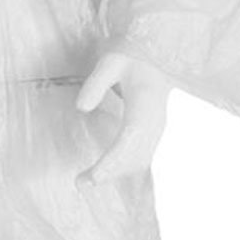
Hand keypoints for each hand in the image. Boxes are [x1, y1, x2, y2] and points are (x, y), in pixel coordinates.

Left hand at [74, 48, 171, 187]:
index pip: (130, 139)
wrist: (159, 56)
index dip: (113, 161)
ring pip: (140, 160)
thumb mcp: (111, 61)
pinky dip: (123, 168)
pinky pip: (141, 157)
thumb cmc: (133, 56)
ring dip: (115, 174)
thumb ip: (97, 83)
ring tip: (85, 180)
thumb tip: (81, 108)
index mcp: (146, 103)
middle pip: (135, 157)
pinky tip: (103, 172)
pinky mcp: (153, 133)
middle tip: (80, 182)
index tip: (93, 176)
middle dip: (109, 173)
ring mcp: (157, 129)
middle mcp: (155, 121)